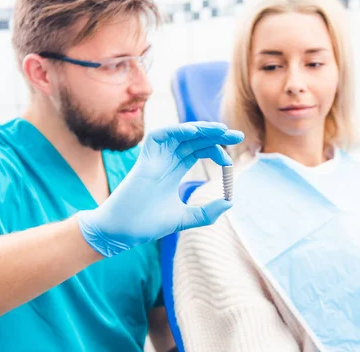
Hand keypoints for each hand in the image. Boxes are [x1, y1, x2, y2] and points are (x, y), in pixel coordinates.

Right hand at [77, 122, 243, 256]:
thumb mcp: (185, 218)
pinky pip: (160, 136)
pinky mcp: (144, 158)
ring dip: (201, 129)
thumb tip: (229, 203)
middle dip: (215, 135)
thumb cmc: (147, 224)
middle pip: (193, 139)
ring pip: (180, 134)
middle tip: (237, 135)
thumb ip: (206, 212)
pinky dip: (177, 131)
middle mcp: (166, 160)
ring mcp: (155, 157)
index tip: (230, 161)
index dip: (216, 151)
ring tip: (221, 130)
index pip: (198, 150)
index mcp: (174, 170)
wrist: (122, 232)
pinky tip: (196, 132)